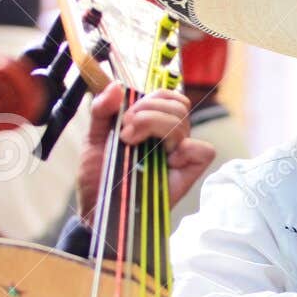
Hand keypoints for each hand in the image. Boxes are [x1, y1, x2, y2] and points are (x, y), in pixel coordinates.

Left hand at [77, 82, 216, 223]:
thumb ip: (102, 111)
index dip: (150, 99)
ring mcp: (178, 157)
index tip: (124, 118)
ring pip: (184, 124)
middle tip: (126, 134)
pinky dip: (185, 149)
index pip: (167, 98)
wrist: (96, 209)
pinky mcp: (187, 175)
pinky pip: (203, 151)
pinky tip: (165, 161)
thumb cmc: (98, 179)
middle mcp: (167, 139)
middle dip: (148, 113)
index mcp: (150, 126)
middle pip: (178, 106)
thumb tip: (117, 86)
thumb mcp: (93, 139)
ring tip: (133, 144)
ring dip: (156, 126)